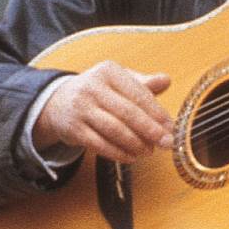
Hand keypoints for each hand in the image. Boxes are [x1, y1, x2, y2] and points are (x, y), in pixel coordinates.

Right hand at [32, 62, 173, 163]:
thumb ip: (143, 84)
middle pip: (127, 112)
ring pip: (114, 129)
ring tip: (149, 151)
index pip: (138, 94)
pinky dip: (118, 153)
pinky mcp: (74, 129)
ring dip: (136, 143)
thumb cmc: (97, 92)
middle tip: (166, 143)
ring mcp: (81, 108)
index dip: (157, 113)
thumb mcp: (118, 81)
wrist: (58, 102)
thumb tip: (167, 80)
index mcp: (108, 71)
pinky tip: (131, 157)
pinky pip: (100, 144)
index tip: (171, 127)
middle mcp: (92, 87)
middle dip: (150, 130)